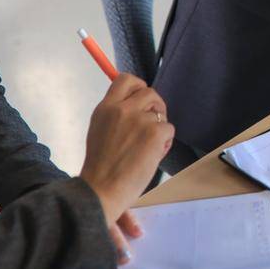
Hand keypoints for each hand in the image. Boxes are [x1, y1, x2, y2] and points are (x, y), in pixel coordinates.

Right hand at [78, 73, 173, 262]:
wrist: (101, 189)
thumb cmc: (101, 166)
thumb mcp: (100, 130)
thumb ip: (115, 115)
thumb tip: (134, 105)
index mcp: (106, 107)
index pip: (126, 79)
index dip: (138, 86)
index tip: (141, 99)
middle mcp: (122, 109)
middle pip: (149, 92)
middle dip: (155, 107)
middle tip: (152, 125)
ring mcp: (139, 119)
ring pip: (160, 113)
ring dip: (159, 128)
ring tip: (148, 147)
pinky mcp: (155, 132)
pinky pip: (169, 129)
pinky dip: (165, 142)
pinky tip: (153, 155)